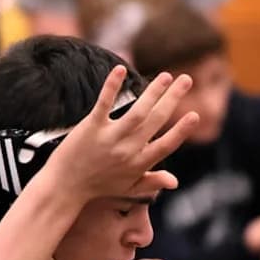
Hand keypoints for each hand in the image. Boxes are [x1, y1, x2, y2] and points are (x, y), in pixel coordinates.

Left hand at [45, 67, 199, 206]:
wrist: (65, 188)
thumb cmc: (98, 187)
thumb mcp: (128, 189)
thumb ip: (152, 182)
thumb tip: (176, 181)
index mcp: (139, 165)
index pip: (166, 145)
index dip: (181, 131)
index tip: (195, 115)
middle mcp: (127, 151)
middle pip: (156, 121)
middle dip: (173, 99)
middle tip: (187, 79)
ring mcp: (109, 139)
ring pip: (137, 112)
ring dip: (153, 92)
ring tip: (166, 76)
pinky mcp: (91, 128)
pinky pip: (104, 104)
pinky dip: (113, 87)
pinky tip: (121, 69)